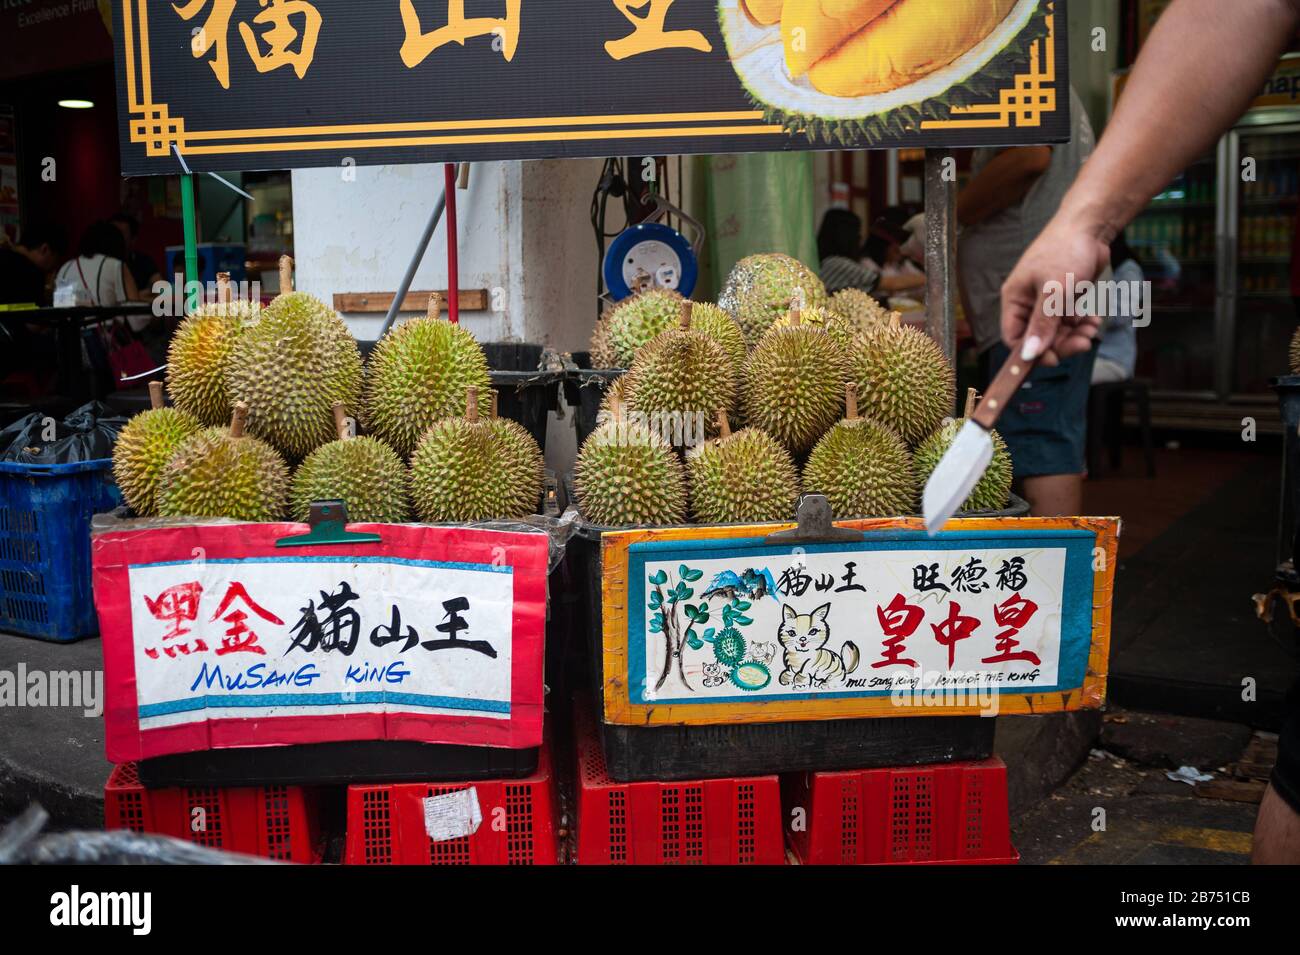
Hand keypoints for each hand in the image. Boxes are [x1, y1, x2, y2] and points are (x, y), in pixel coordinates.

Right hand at [1000, 218, 1110, 366]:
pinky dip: (1082, 324)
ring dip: (1075, 335)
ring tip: (1092, 329)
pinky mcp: (1065, 298)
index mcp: (1015, 299)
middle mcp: (1028, 303)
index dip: (1030, 353)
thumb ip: (1041, 325)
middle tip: (1084, 343)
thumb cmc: (1065, 251)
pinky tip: (1093, 319)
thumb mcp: (1054, 291)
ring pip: (1057, 332)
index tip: (1054, 360)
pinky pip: (1070, 321)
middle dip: (1061, 343)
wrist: (1089, 226)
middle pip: (1039, 338)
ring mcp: (1047, 301)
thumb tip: (1029, 354)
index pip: (1014, 337)